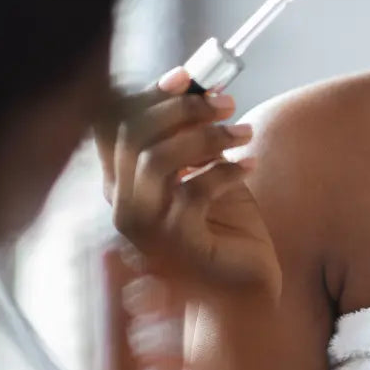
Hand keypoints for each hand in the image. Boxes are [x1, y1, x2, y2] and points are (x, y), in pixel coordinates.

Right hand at [95, 69, 281, 300]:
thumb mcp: (204, 172)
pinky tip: (250, 165)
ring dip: (207, 136)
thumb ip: (192, 138)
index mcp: (124, 186)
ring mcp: (147, 231)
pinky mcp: (178, 246)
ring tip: (244, 133)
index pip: (118, 128)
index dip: (149, 97)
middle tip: (226, 102)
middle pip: (135, 138)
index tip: (186, 77)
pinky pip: (194, 192)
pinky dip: (227, 170)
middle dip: (183, 110)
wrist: (241, 292)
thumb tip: (200, 87)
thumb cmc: (222, 228)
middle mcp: (125, 208)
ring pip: (159, 161)